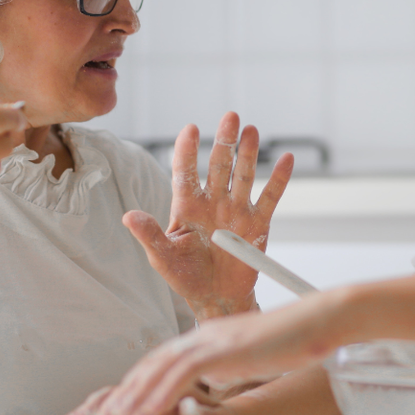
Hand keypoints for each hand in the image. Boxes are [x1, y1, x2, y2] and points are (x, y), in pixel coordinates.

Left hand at [71, 292, 344, 414]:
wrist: (318, 320)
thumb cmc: (292, 340)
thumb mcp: (249, 356)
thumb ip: (225, 366)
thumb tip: (213, 381)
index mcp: (204, 338)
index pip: (157, 363)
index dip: (133, 389)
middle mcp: (200, 336)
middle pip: (147, 367)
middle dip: (120, 400)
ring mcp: (209, 340)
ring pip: (156, 372)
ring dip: (131, 404)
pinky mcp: (222, 349)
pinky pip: (179, 375)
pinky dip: (158, 397)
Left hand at [124, 112, 292, 320]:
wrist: (216, 298)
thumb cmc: (185, 277)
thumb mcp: (162, 257)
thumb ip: (149, 235)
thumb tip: (128, 216)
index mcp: (186, 206)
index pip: (185, 172)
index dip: (187, 150)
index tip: (190, 129)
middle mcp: (213, 202)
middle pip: (219, 166)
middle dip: (224, 142)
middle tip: (230, 116)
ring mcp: (236, 211)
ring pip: (243, 176)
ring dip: (248, 153)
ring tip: (251, 131)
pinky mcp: (258, 224)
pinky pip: (270, 198)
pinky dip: (279, 179)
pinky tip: (286, 159)